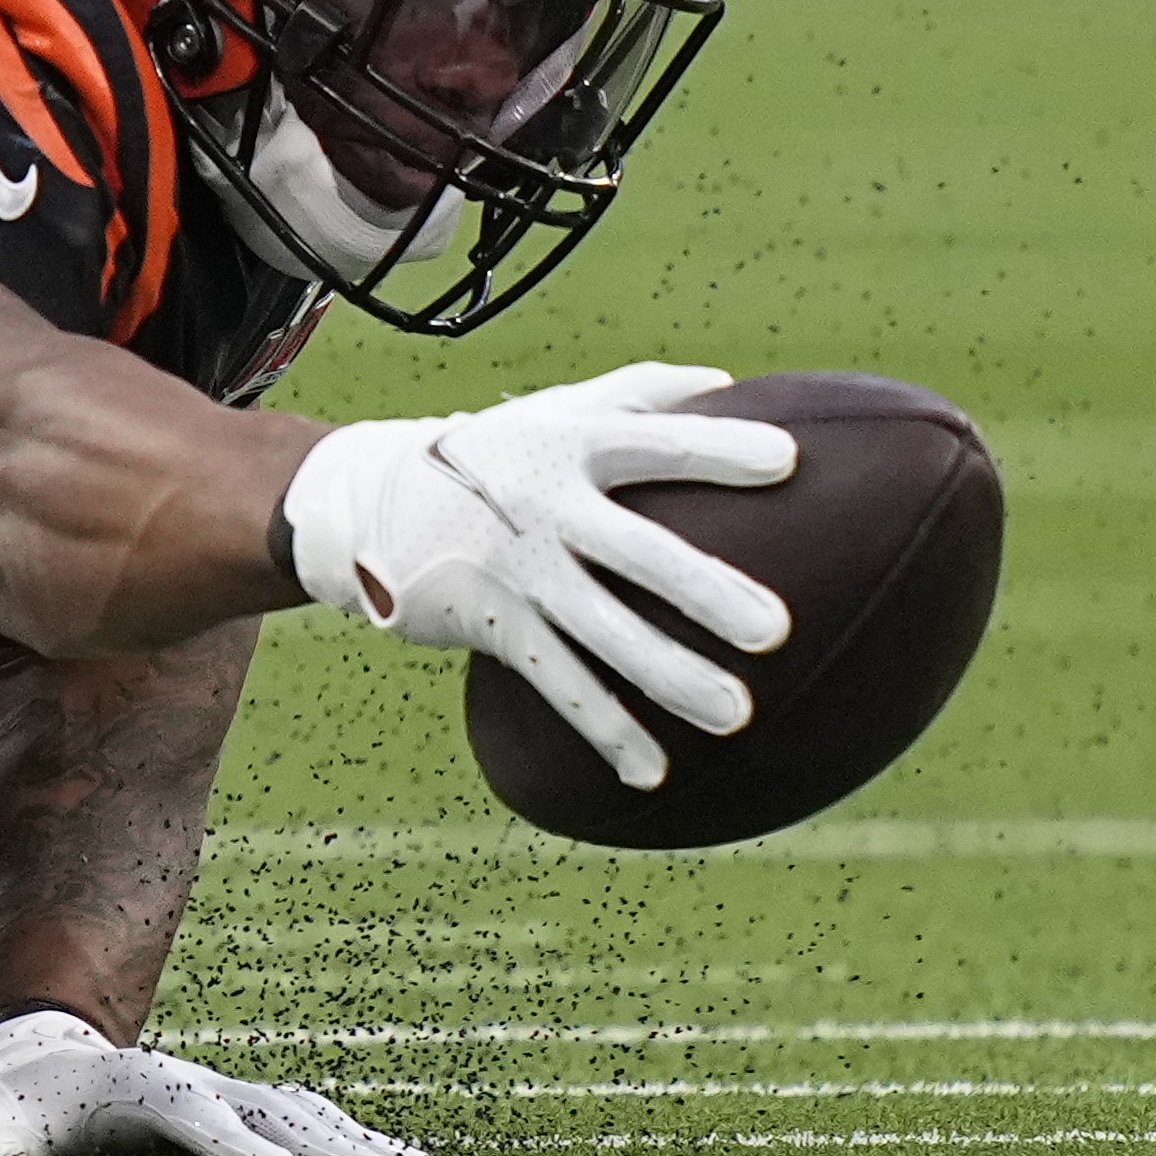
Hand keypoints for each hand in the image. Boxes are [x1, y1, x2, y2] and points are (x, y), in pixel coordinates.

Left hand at [0, 1008, 425, 1155]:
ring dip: (349, 1138)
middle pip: (261, 1104)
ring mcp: (223, 1092)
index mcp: (130, 1084)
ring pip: (297, 1108)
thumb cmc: (17, 1105)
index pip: (185, 1109)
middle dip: (314, 1136)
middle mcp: (189, 1083)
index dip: (224, 1137)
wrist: (48, 1052)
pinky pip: (309, 1118)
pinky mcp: (246, 1109)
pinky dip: (355, 1138)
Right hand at [281, 361, 794, 787]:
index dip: (717, 449)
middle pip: (635, 551)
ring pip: (600, 632)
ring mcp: (516, 571)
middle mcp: (544, 508)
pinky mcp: (493, 624)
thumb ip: (637, 394)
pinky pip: (557, 682)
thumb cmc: (487, 454)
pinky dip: (603, 729)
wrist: (368, 501)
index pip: (653, 443)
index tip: (788, 462)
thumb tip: (731, 383)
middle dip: (702, 591)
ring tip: (735, 715)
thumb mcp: (550, 410)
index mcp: (567, 445)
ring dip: (666, 676)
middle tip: (775, 630)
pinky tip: (652, 773)